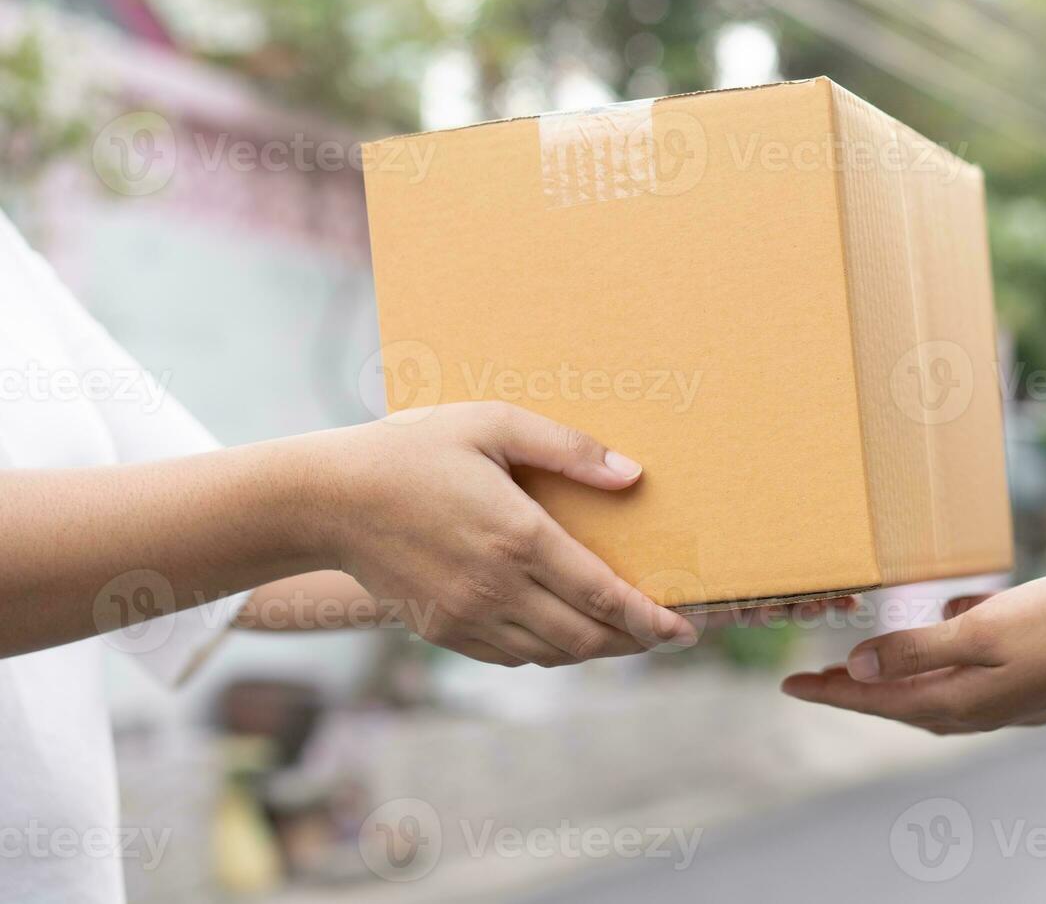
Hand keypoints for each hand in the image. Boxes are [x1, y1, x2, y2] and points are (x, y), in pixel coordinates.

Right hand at [305, 401, 696, 666]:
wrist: (325, 500)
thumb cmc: (412, 448)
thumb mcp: (492, 423)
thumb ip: (567, 448)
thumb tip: (632, 475)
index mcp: (518, 537)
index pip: (604, 596)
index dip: (651, 619)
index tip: (685, 630)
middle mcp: (497, 588)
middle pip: (587, 637)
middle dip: (636, 642)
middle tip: (667, 635)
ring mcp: (468, 616)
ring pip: (553, 653)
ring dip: (597, 649)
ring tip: (627, 634)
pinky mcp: (443, 631)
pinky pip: (514, 656)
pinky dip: (551, 650)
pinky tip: (567, 631)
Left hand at [781, 570, 1045, 733]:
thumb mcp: (979, 632)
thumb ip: (915, 650)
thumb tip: (857, 668)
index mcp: (960, 699)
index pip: (877, 699)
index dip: (831, 691)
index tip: (789, 685)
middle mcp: (981, 705)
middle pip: (901, 700)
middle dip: (856, 689)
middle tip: (816, 679)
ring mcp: (1010, 694)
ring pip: (938, 687)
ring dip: (901, 673)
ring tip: (871, 658)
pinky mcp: (1033, 674)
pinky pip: (975, 666)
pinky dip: (950, 649)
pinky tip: (948, 617)